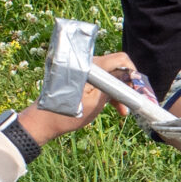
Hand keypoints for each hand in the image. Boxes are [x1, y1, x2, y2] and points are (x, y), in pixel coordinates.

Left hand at [18, 51, 137, 146]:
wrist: (43, 122)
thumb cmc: (68, 113)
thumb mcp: (96, 102)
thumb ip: (114, 87)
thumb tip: (131, 78)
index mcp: (92, 66)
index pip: (121, 59)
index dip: (133, 74)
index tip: (138, 90)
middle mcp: (87, 64)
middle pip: (115, 68)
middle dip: (126, 85)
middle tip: (132, 103)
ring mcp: (83, 71)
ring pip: (108, 77)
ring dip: (117, 91)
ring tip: (123, 111)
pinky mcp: (79, 79)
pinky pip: (99, 81)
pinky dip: (107, 92)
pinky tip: (114, 107)